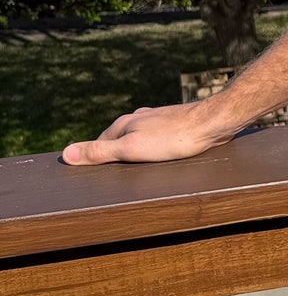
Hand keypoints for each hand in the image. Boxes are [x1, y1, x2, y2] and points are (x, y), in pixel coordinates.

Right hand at [60, 101, 240, 165]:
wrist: (214, 123)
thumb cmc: (173, 137)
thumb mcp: (131, 149)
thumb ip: (100, 153)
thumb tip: (66, 153)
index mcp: (124, 124)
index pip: (99, 144)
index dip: (93, 158)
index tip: (89, 174)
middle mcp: (140, 119)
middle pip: (119, 140)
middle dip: (115, 156)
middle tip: (112, 176)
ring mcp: (159, 121)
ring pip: (139, 139)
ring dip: (135, 153)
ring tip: (134, 169)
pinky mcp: (177, 126)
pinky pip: (158, 141)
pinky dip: (154, 151)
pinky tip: (160, 157)